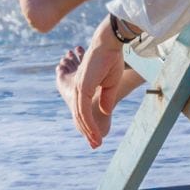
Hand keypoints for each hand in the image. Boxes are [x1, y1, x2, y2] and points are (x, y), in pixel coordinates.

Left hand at [71, 20, 128, 148]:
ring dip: (88, 131)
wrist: (109, 44)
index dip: (88, 124)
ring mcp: (79, 89)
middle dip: (87, 132)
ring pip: (80, 116)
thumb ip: (106, 98)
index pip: (82, 111)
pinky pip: (83, 111)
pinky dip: (88, 123)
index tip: (96, 136)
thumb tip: (104, 112)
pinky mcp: (82, 88)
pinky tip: (94, 132)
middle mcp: (78, 89)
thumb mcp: (110, 83)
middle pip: (79, 116)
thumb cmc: (110, 59)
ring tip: (96, 142)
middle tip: (95, 144)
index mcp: (84, 88)